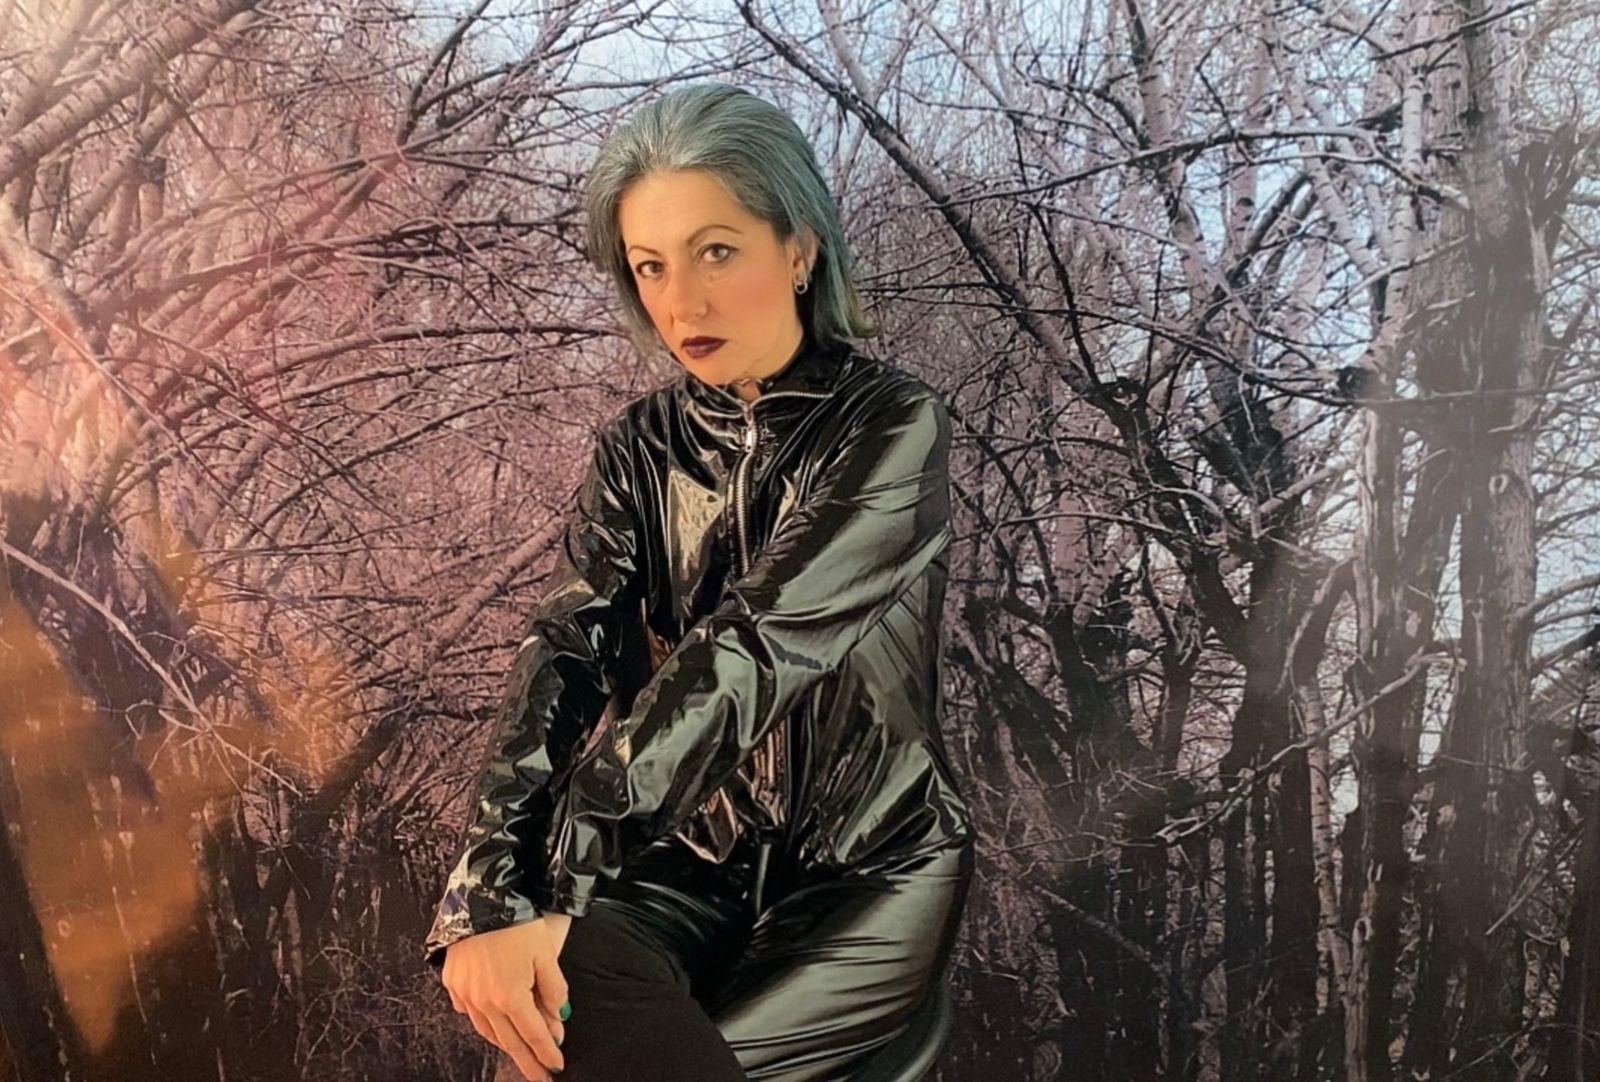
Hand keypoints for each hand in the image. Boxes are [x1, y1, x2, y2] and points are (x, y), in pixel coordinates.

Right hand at [443, 913, 574, 1080]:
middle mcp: (484, 1002)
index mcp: (510, 996)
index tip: (556, 1067)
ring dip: (505, 1044)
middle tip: (540, 1076)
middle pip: (509, 1042)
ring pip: (487, 1030)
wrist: (480, 898)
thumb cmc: (517, 923)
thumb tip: (559, 1021)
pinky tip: (492, 1023)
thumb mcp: (546, 954)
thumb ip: (554, 990)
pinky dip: (483, 1022)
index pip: (533, 1035)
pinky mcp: (452, 983)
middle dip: (527, 1061)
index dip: (547, 1053)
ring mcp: (465, 994)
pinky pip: (468, 1012)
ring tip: (519, 1053)